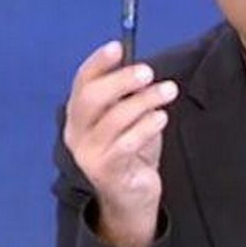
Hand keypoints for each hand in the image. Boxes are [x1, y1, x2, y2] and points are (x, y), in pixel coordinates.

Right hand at [63, 40, 178, 246]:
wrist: (131, 200)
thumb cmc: (132, 153)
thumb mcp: (128, 120)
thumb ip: (129, 98)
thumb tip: (141, 69)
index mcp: (78, 116)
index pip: (81, 83)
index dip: (98, 63)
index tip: (118, 46)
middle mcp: (77, 134)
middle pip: (91, 98)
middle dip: (121, 80)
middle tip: (148, 72)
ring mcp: (89, 154)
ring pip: (114, 118)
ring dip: (144, 100)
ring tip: (168, 91)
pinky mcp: (107, 171)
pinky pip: (127, 142)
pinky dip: (147, 126)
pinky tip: (161, 117)